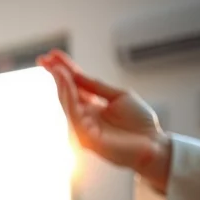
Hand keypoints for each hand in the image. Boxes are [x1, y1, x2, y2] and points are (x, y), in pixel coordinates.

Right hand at [38, 50, 171, 192]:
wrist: (154, 145)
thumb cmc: (140, 123)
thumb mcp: (119, 96)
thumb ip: (97, 87)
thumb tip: (76, 74)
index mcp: (91, 106)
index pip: (74, 85)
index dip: (64, 70)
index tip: (52, 55)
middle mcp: (84, 116)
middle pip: (66, 92)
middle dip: (55, 74)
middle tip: (44, 59)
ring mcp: (83, 127)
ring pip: (67, 102)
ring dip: (60, 83)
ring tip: (55, 67)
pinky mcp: (85, 137)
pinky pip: (74, 113)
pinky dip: (69, 96)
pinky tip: (66, 82)